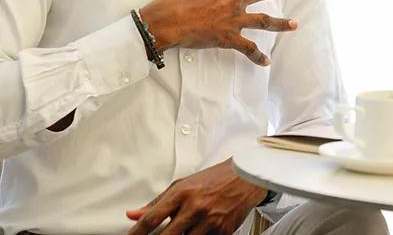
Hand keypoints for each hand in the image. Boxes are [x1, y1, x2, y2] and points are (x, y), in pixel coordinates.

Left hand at [125, 159, 265, 234]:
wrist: (246, 176)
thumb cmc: (215, 178)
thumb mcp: (182, 184)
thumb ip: (157, 202)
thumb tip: (133, 214)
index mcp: (182, 193)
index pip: (152, 218)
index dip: (137, 233)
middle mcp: (196, 207)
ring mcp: (210, 221)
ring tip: (185, 228)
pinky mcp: (224, 231)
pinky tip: (199, 230)